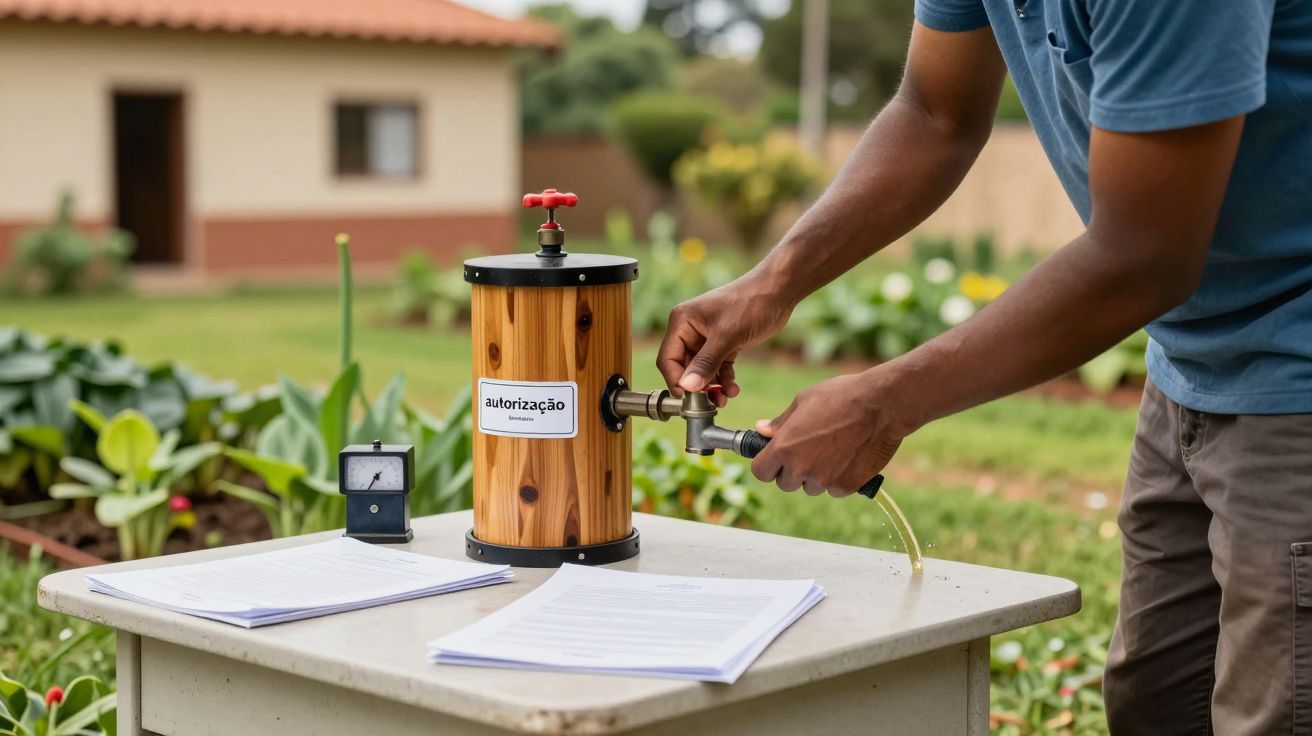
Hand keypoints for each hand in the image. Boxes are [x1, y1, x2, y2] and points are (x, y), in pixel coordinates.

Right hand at [657, 276, 792, 403]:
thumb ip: (706, 363)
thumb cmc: (750, 303)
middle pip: (683, 367)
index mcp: (682, 322)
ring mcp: (707, 338)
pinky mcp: (724, 344)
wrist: (778, 292)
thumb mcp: (727, 336)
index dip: (676, 380)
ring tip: (724, 399)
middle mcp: (690, 330)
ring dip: (711, 387)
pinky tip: (732, 389)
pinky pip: (717, 368)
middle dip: (696, 386)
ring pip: (702, 371)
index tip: (688, 398)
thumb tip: (687, 387)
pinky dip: (723, 380)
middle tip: (709, 403)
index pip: (668, 358)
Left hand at [751, 370, 913, 496]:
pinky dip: (838, 478)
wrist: (882, 405)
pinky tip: (849, 456)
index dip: (767, 466)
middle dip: (792, 471)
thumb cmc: (841, 396)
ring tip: (833, 450)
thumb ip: (780, 422)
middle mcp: (801, 467)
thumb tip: (761, 430)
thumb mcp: (804, 401)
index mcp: (784, 446)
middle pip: (785, 484)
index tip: (774, 460)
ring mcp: (824, 480)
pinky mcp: (846, 486)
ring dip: (816, 476)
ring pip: (810, 488)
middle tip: (809, 451)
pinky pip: (834, 490)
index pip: (760, 472)